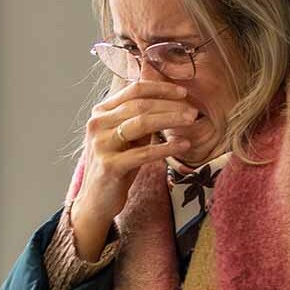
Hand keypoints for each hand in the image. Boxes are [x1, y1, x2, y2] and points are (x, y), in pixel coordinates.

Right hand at [71, 81, 198, 258]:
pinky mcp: (109, 165)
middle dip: (170, 105)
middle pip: (139, 105)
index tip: (183, 92)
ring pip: (141, 123)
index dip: (160, 88)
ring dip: (170, 120)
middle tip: (193, 110)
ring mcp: (101, 144)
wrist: (96, 201)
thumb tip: (170, 99)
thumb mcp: (128, 137)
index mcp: (101, 112)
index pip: (133, 90)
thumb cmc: (117, 166)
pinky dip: (166, 148)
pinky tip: (183, 145)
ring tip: (191, 121)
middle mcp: (97, 124)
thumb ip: (141, 118)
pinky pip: (143, 153)